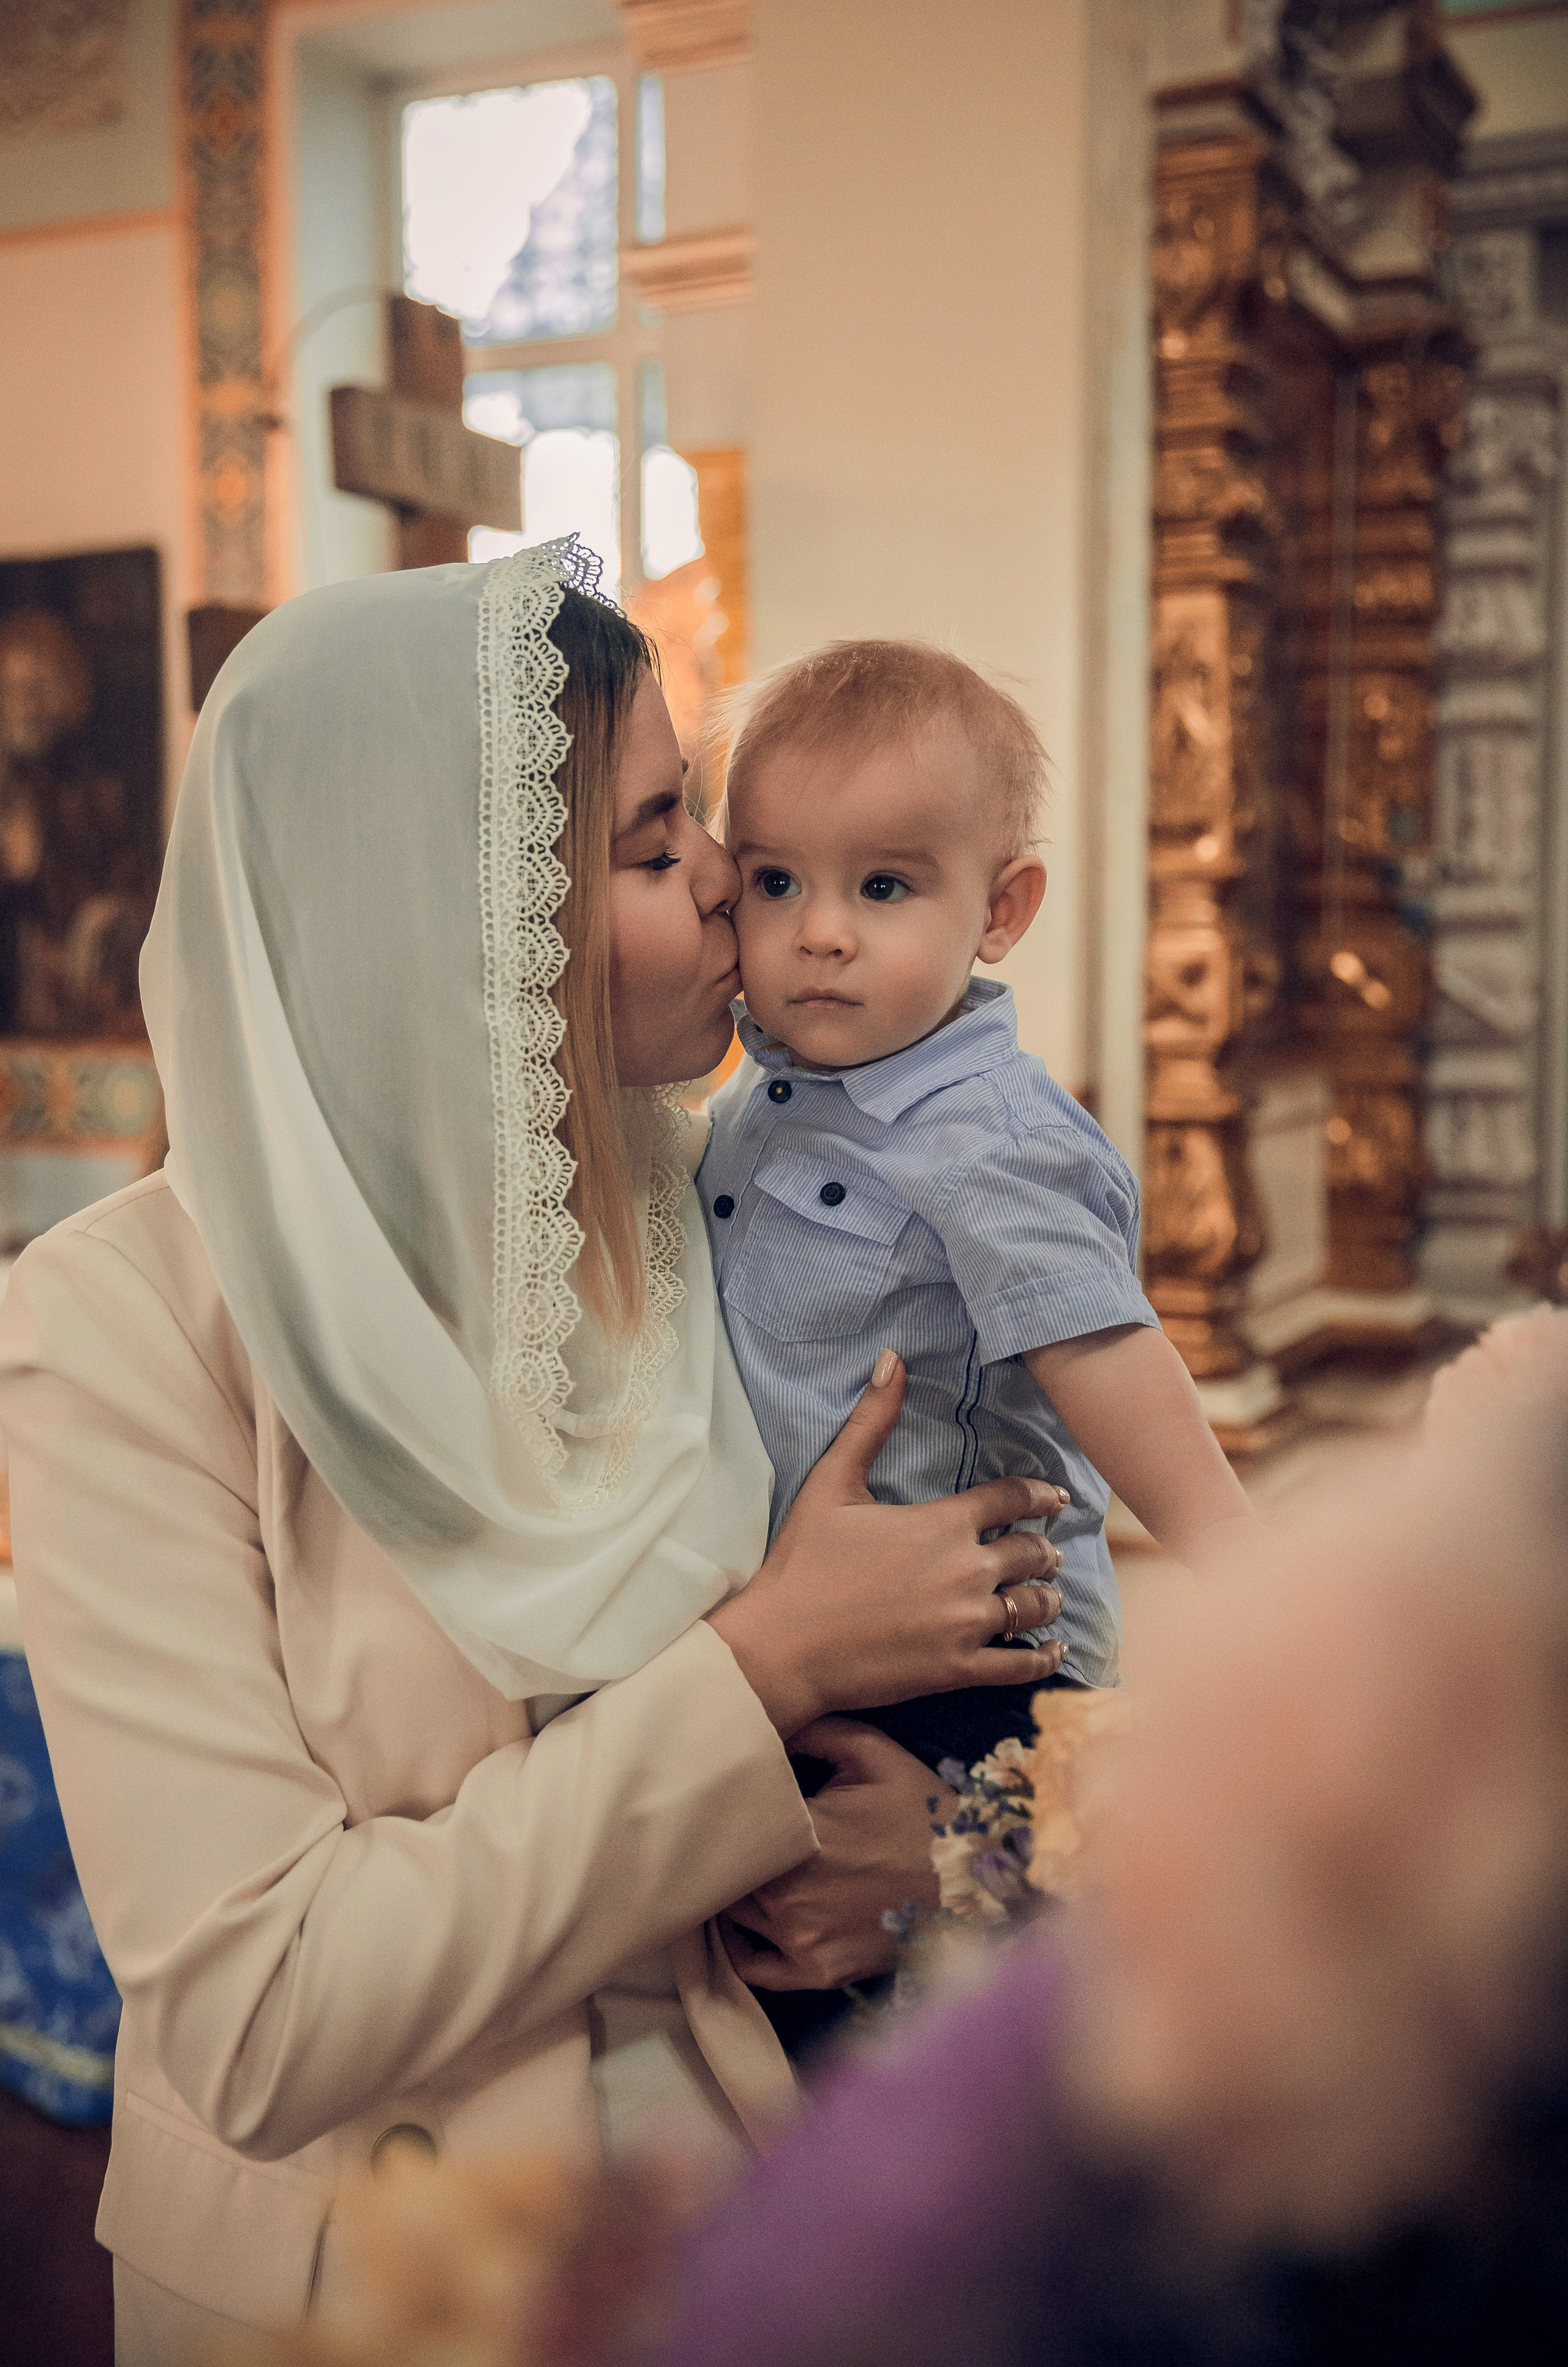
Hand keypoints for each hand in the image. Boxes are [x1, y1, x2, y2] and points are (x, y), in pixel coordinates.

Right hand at [707, 1353, 1066, 1739]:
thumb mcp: (832, 1482)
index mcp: (942, 1523)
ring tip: (1050, 1596)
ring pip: (1034, 1607)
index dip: (1040, 1495)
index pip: (1012, 1499)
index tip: (1056, 1497)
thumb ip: (870, 1422)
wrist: (782, 1646)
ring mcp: (966, 1624)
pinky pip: (1019, 1664)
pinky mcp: (958, 1670)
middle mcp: (966, 1570)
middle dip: (1043, 1550)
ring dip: (1047, 1598)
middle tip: (1048, 1552)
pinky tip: (1052, 1650)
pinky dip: (1043, 1657)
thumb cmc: (802, 1562)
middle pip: (1031, 1553)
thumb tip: (893, 1359)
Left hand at [721, 1718, 954, 1990]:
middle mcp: (791, 1894)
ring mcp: (802, 1939)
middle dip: (723, 1852)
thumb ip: (816, 1731)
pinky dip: (738, 1946)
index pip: (730, 1824)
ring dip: (729, 1892)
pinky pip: (752, 1967)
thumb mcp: (875, 1754)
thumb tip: (764, 1717)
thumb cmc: (923, 1813)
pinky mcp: (817, 1972)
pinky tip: (741, 1922)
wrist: (971, 1883)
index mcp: (802, 1834)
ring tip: (732, 1870)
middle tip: (717, 1835)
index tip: (713, 1802)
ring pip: (732, 1915)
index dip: (720, 1814)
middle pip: (724, 1872)